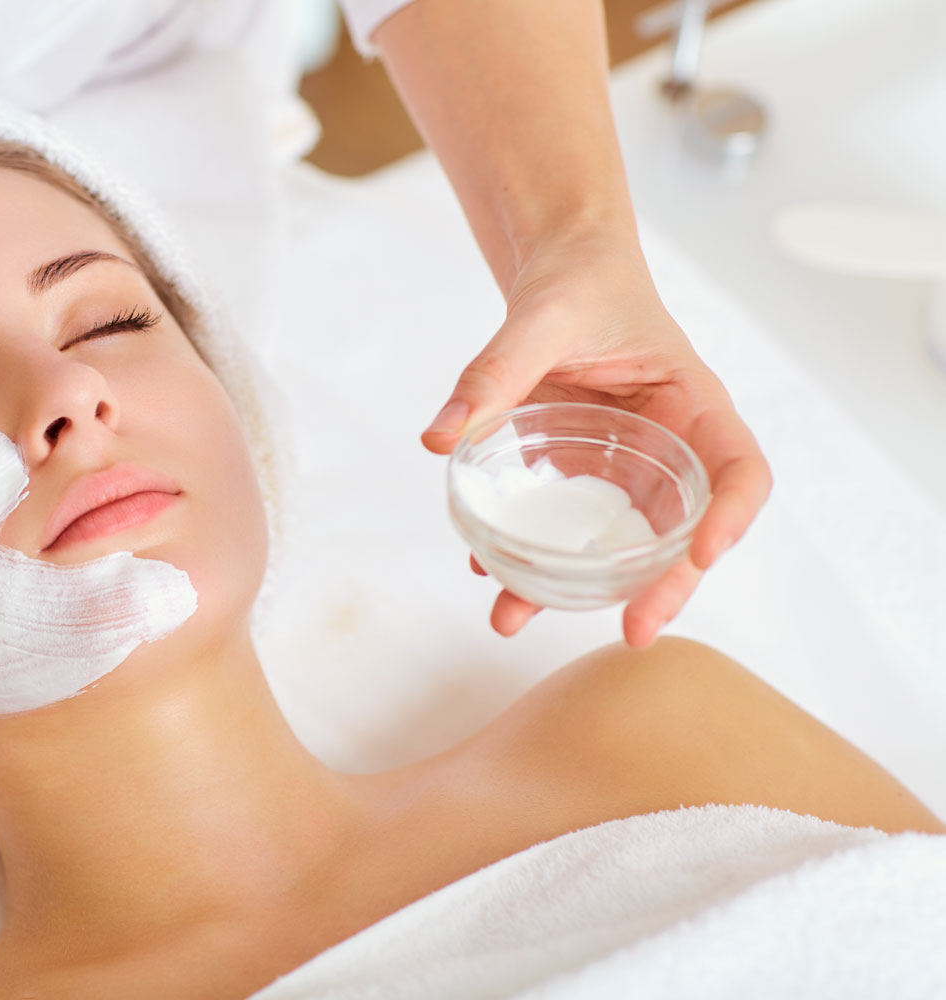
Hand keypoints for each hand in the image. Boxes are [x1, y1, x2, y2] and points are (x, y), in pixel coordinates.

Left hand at [424, 232, 771, 646]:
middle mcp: (667, 444)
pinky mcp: (575, 472)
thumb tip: (440, 436)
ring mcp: (621, 465)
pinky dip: (526, 554)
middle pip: (683, 529)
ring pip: (615, 542)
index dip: (732, 516)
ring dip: (572, 588)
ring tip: (511, 619)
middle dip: (661, 585)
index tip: (702, 554)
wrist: (558, 268)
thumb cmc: (578, 279)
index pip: (739, 468)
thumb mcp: (542, 316)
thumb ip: (496, 370)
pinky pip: (561, 524)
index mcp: (693, 403)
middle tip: (633, 632)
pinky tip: (484, 574)